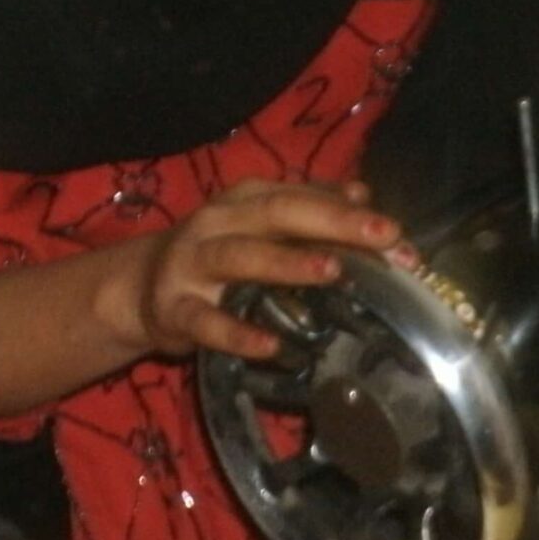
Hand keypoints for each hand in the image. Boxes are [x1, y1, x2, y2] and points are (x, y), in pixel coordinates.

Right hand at [115, 179, 403, 360]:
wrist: (140, 288)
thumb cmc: (218, 254)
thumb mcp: (261, 225)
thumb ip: (310, 209)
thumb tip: (362, 193)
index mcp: (246, 199)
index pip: (303, 198)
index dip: (351, 213)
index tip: (397, 234)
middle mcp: (219, 222)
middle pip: (277, 215)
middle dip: (333, 223)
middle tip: (383, 237)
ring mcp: (193, 264)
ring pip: (240, 258)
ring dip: (287, 264)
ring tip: (332, 271)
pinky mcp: (175, 309)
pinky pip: (206, 322)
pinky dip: (237, 334)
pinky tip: (272, 346)